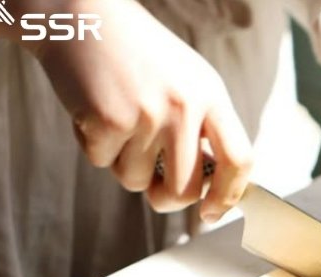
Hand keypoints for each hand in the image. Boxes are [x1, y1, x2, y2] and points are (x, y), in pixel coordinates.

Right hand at [17, 0, 251, 221]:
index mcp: (211, 96)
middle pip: (186, 190)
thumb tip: (213, 187)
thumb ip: (204, 129)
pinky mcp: (107, 120)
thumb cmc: (139, 56)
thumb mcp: (188, 82)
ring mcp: (146, 114)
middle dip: (166, 200)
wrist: (81, 16)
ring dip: (124, 165)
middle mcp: (184, 107)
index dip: (228, 196)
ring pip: (136, 181)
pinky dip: (95, 147)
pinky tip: (95, 111)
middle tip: (155, 188)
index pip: (239, 160)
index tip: (211, 213)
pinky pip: (103, 164)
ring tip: (119, 122)